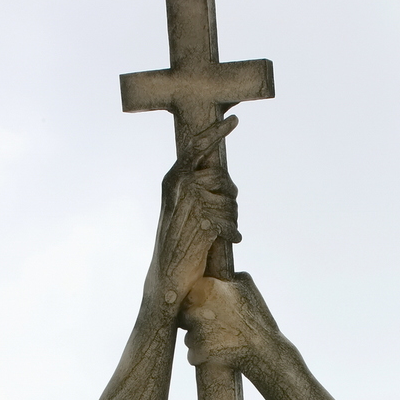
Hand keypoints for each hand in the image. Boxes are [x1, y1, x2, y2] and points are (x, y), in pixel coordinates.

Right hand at [147, 117, 240, 307]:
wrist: (165, 279)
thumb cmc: (175, 244)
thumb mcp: (180, 210)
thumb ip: (195, 189)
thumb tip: (220, 178)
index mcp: (172, 180)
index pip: (196, 147)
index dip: (216, 132)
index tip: (234, 120)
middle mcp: (180, 188)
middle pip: (221, 178)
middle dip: (230, 196)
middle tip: (229, 212)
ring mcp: (191, 206)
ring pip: (229, 202)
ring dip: (232, 218)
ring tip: (226, 231)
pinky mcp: (203, 226)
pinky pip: (230, 222)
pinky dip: (234, 233)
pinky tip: (233, 240)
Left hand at [179, 272, 279, 371]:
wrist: (265, 349)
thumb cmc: (257, 317)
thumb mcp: (246, 285)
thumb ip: (226, 276)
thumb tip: (216, 270)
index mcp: (205, 287)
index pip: (186, 294)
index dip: (196, 304)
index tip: (209, 310)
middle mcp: (197, 307)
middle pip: (184, 316)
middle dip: (195, 323)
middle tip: (216, 327)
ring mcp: (197, 330)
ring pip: (188, 337)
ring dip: (199, 341)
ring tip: (222, 341)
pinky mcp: (199, 351)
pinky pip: (193, 355)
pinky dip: (203, 357)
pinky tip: (220, 354)